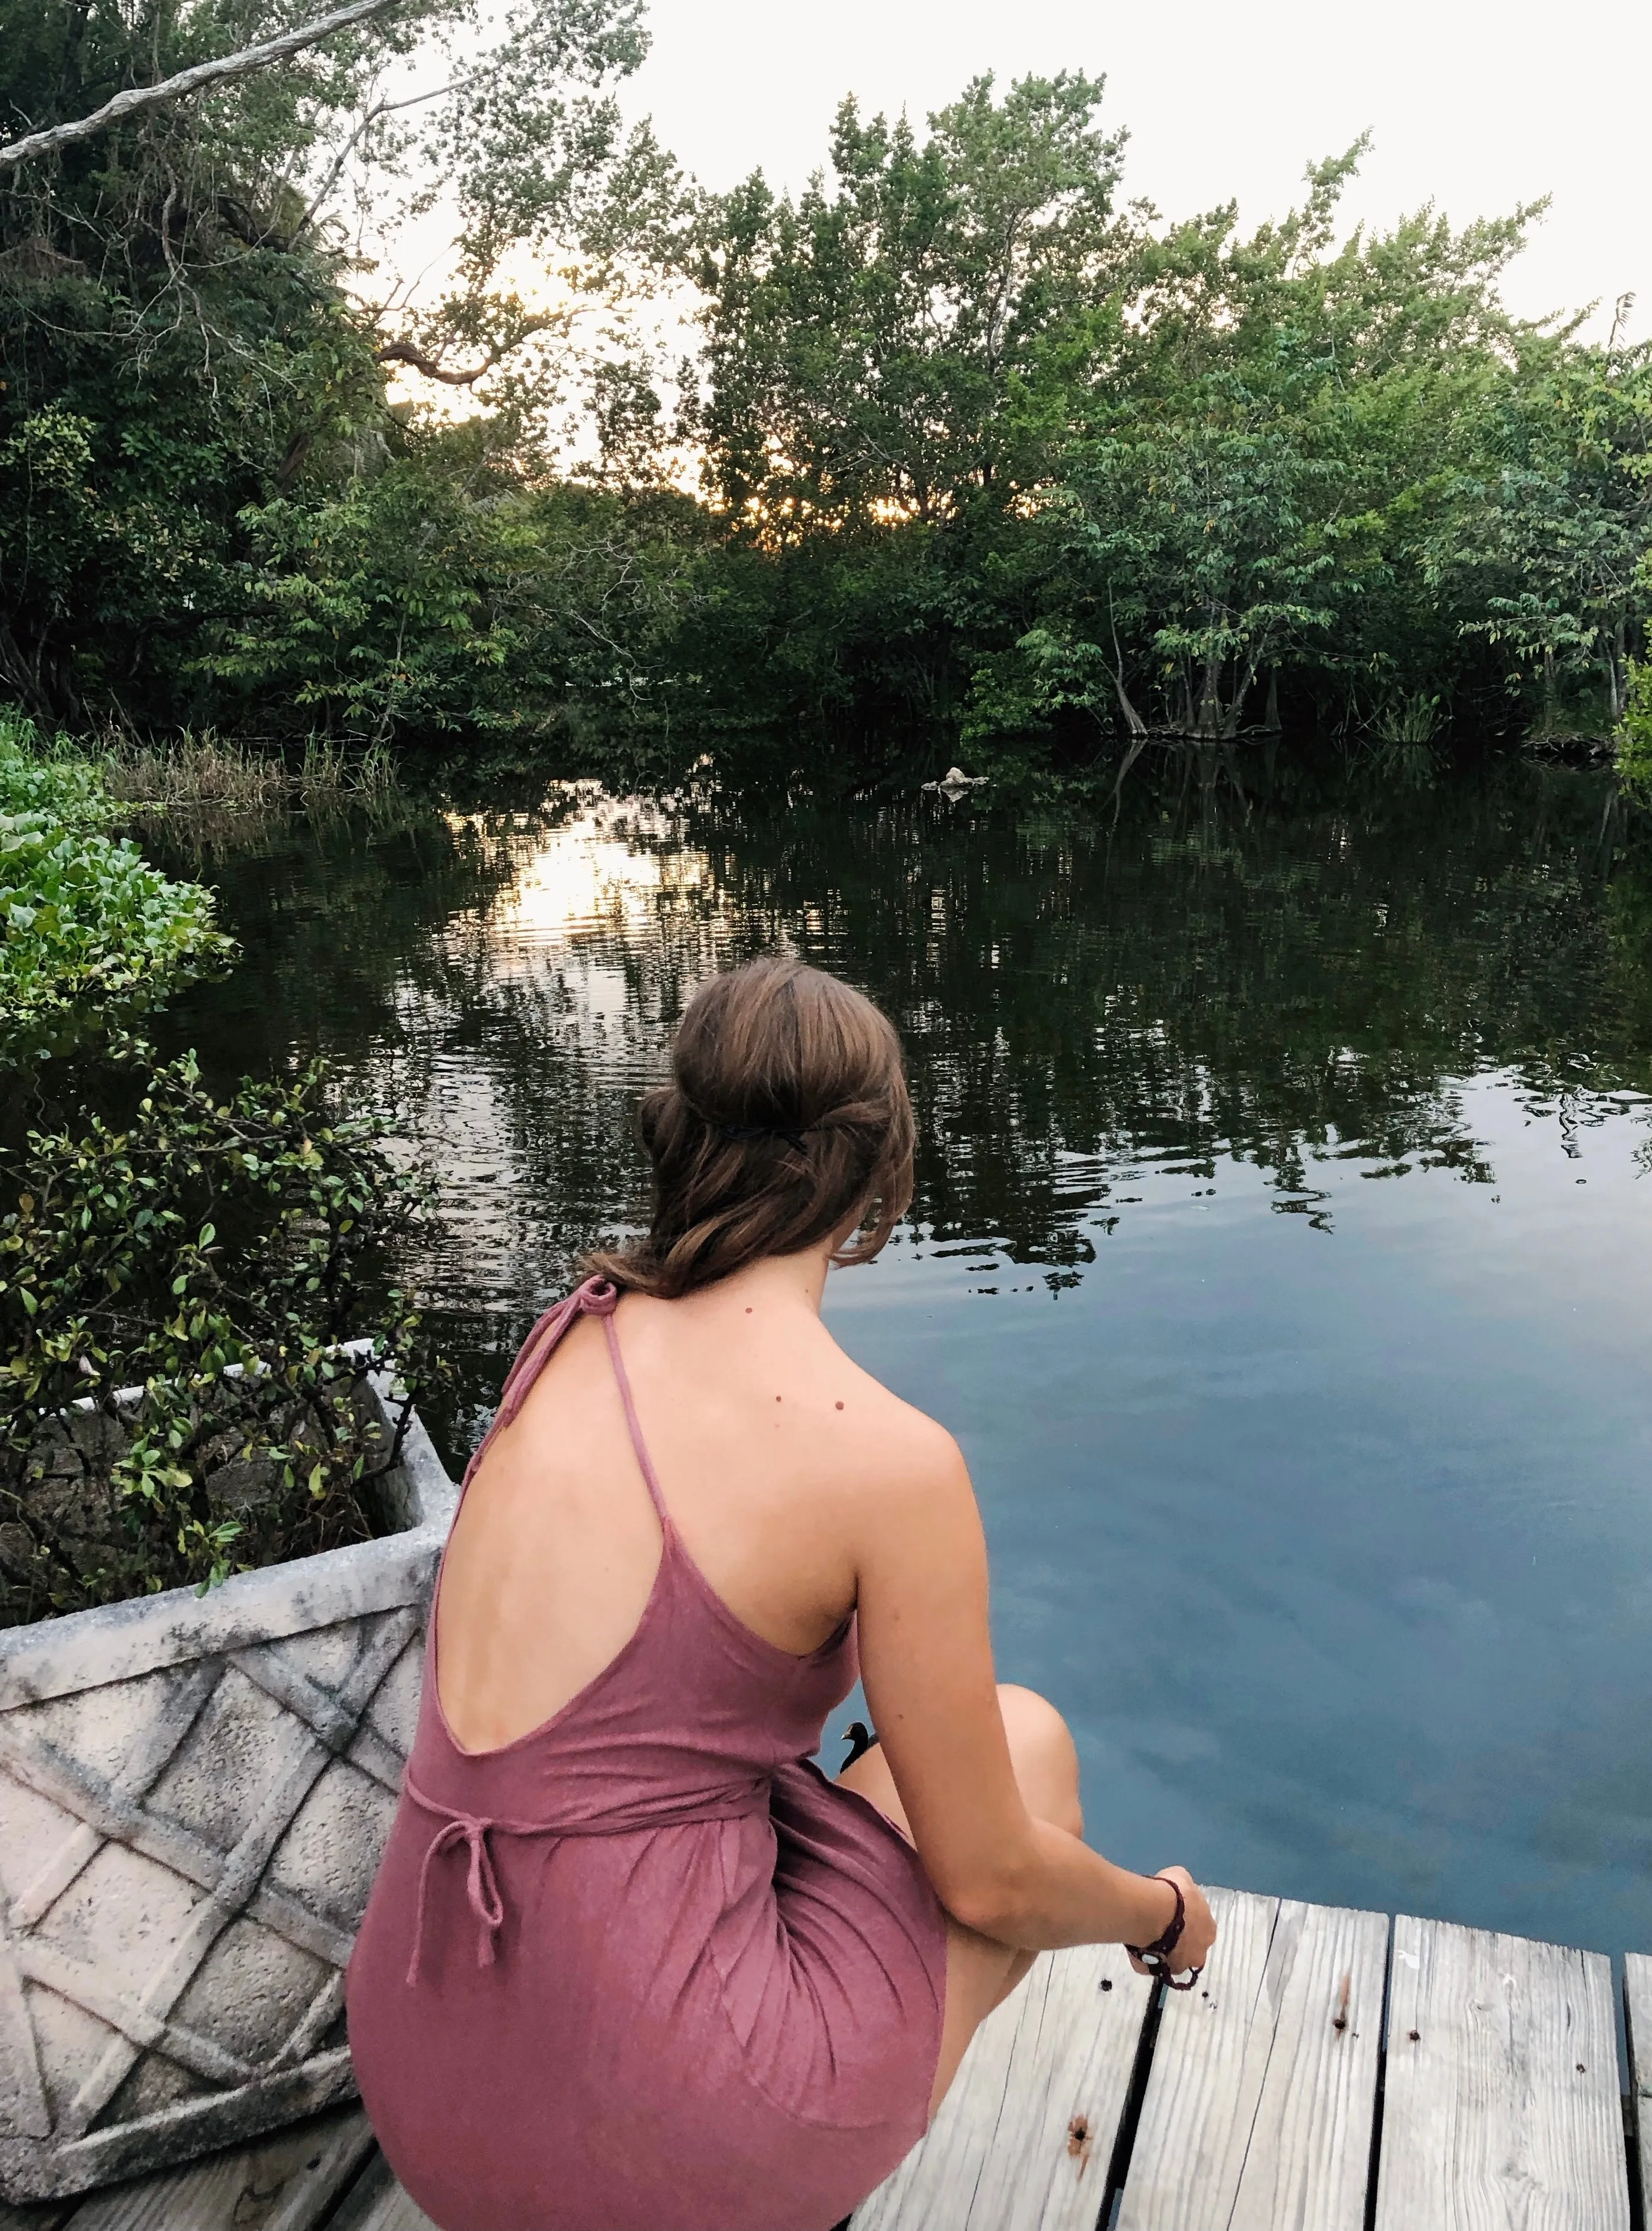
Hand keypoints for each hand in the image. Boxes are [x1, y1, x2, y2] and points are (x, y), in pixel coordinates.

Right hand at [1126, 1866, 1215, 1980]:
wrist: (1152, 1911)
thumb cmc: (1172, 1893)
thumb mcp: (1182, 1878)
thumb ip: (1185, 1889)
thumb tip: (1178, 1892)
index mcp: (1208, 1930)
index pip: (1202, 1928)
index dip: (1189, 1920)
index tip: (1176, 1911)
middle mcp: (1198, 1952)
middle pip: (1190, 1949)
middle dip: (1178, 1939)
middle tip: (1162, 1924)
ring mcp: (1179, 1966)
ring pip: (1170, 1959)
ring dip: (1162, 1949)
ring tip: (1147, 1933)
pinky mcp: (1157, 1970)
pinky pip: (1149, 1964)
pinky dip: (1144, 1955)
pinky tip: (1136, 1942)